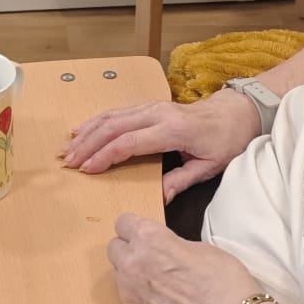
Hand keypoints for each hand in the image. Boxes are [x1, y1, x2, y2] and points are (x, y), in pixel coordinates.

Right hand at [60, 88, 258, 201]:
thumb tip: (159, 198)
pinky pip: (118, 112)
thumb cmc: (224, 141)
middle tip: (69, 162)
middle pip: (114, 127)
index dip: (105, 156)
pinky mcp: (149, 105)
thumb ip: (181, 181)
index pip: (129, 142)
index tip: (88, 170)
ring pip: (112, 117)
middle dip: (88, 145)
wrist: (235, 113)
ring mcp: (152, 106)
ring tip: (68, 149)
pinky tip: (82, 130)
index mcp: (172, 130)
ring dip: (87, 132)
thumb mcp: (208, 167)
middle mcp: (158, 114)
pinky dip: (96, 121)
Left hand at [106, 214, 262, 303]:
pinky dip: (139, 297)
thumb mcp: (198, 247)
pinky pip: (127, 299)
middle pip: (113, 248)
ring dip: (131, 273)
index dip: (135, 227)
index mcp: (149, 238)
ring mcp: (130, 292)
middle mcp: (132, 263)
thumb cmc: (223, 281)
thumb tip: (163, 249)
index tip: (144, 232)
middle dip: (128, 249)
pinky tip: (162, 301)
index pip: (123, 222)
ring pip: (118, 274)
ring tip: (158, 281)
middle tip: (150, 256)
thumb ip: (170, 244)